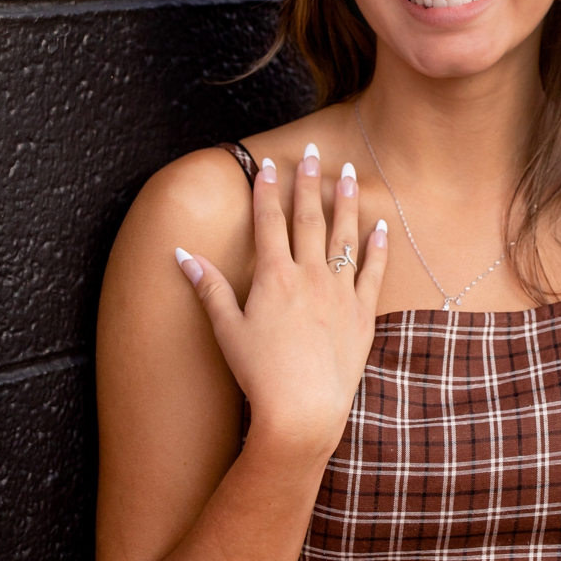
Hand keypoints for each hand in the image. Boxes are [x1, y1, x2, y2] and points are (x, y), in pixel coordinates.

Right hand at [176, 145, 388, 460]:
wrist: (303, 409)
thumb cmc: (258, 374)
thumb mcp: (226, 330)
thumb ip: (208, 288)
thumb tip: (180, 255)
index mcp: (273, 277)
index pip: (269, 221)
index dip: (269, 190)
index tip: (271, 164)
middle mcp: (310, 277)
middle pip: (309, 219)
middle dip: (309, 182)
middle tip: (314, 151)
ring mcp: (340, 293)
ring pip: (344, 237)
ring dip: (346, 202)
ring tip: (349, 173)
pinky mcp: (363, 314)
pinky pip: (373, 271)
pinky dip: (377, 246)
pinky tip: (380, 225)